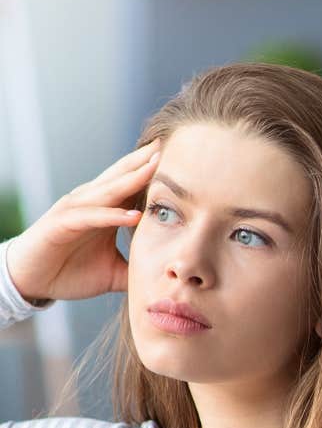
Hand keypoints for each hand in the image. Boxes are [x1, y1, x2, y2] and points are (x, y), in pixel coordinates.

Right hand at [3, 143, 155, 304]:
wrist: (31, 282)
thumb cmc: (70, 272)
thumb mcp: (115, 272)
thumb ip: (141, 268)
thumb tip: (171, 277)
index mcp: (104, 209)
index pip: (133, 185)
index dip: (154, 172)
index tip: (184, 160)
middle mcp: (90, 203)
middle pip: (121, 176)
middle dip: (145, 161)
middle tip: (171, 145)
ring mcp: (74, 211)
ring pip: (107, 190)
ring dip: (131, 179)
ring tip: (156, 167)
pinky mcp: (61, 225)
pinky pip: (90, 217)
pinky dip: (111, 215)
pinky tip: (133, 215)